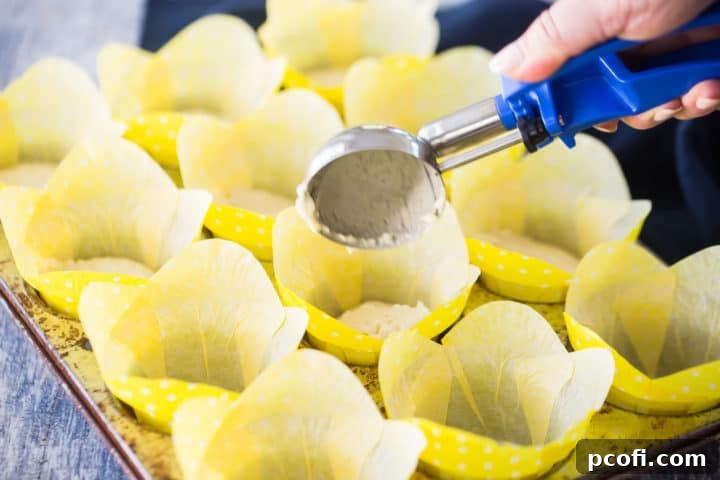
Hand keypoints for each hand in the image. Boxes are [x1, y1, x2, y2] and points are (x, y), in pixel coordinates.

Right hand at [489, 0, 719, 131]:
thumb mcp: (600, 7)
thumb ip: (553, 39)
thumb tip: (503, 66)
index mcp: (594, 32)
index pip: (567, 82)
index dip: (572, 109)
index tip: (582, 123)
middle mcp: (628, 44)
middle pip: (615, 103)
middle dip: (636, 112)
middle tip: (651, 102)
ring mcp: (668, 53)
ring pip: (659, 105)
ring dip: (679, 105)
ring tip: (694, 88)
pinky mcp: (703, 61)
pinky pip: (699, 96)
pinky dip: (708, 96)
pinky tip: (712, 84)